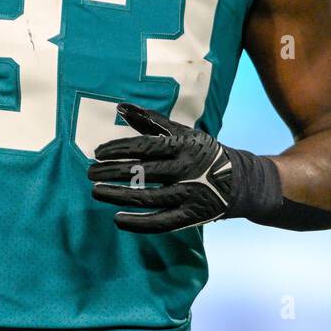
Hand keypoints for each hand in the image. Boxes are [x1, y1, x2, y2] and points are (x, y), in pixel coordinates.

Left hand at [88, 103, 235, 233]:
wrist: (240, 181)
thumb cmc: (201, 152)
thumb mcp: (182, 132)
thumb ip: (150, 121)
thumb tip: (119, 107)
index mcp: (182, 145)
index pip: (143, 147)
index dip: (118, 150)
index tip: (97, 153)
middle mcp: (186, 169)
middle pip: (142, 172)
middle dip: (111, 172)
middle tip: (90, 173)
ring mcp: (190, 194)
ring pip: (148, 197)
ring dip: (118, 196)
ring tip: (96, 191)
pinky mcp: (192, 216)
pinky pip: (161, 222)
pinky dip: (138, 223)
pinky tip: (118, 219)